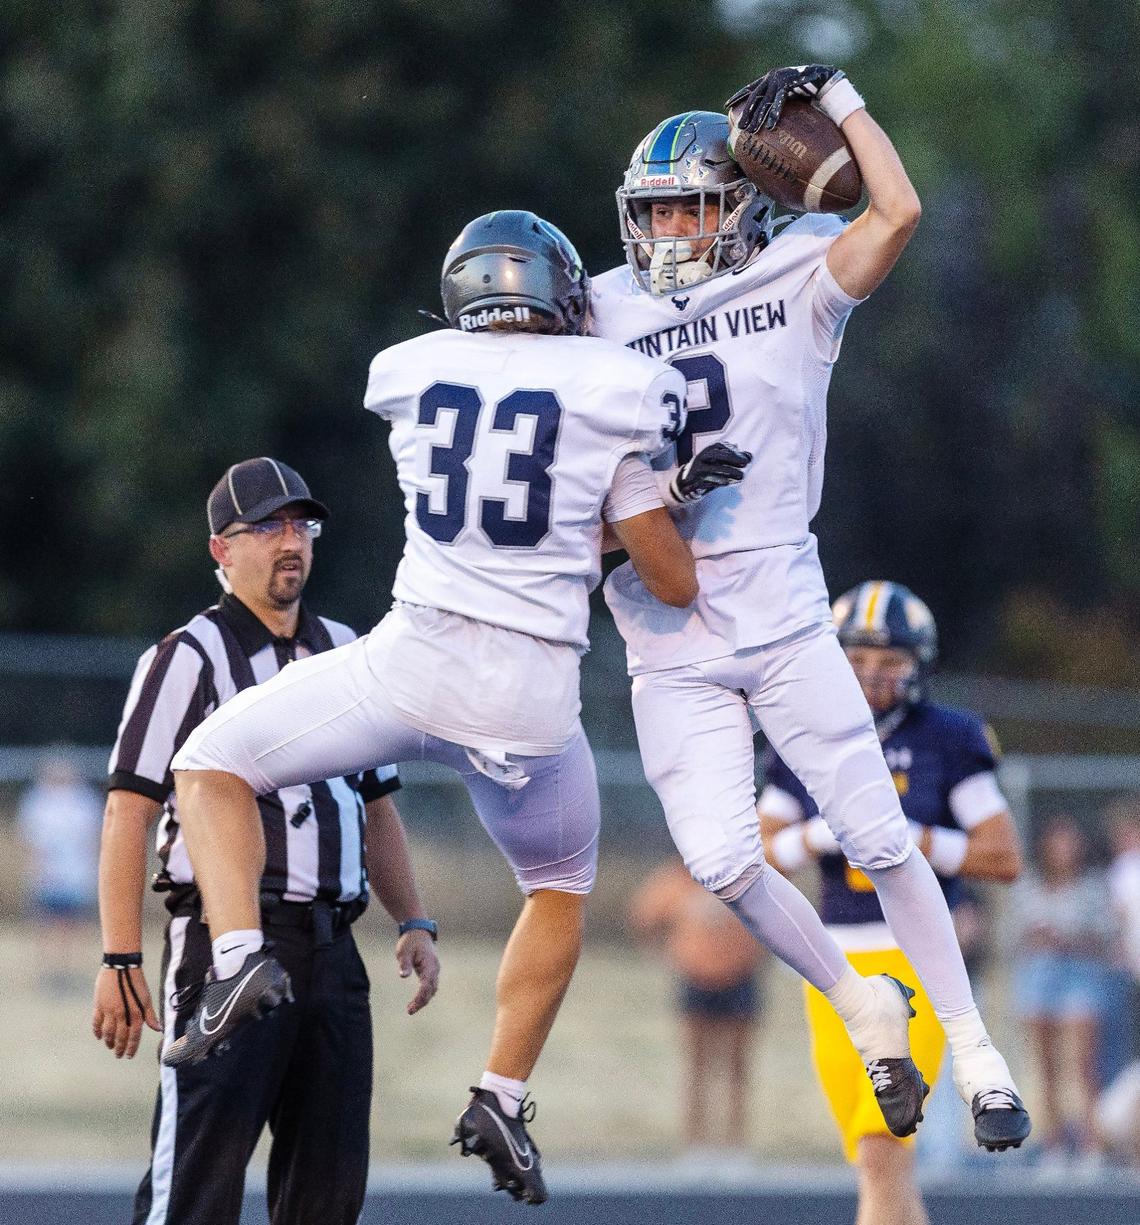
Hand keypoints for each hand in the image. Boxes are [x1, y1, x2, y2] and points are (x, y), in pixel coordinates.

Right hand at [92, 965, 160, 1057]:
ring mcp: (109, 1010)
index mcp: (136, 1012)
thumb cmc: (137, 981)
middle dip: (120, 1048)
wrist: (122, 965)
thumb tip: (158, 1029)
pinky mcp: (99, 1005)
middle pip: (120, 1036)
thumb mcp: (146, 998)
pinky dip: (97, 1031)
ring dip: (109, 1041)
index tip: (129, 1056)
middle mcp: (122, 1014)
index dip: (132, 1047)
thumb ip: (150, 1015)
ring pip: (107, 1032)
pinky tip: (99, 1037)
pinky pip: (96, 1022)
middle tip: (119, 1055)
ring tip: (110, 1046)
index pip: (134, 1036)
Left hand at [396, 929, 439, 1014]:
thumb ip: (404, 964)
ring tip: (411, 1008)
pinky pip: (431, 985)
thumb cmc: (410, 941)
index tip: (411, 1007)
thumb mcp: (404, 951)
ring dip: (424, 999)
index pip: (427, 984)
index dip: (420, 997)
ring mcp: (434, 969)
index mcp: (429, 963)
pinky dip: (425, 994)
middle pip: (431, 989)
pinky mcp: (431, 970)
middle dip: (422, 1001)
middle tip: (410, 1010)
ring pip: (432, 989)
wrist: (418, 930)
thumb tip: (403, 976)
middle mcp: (435, 968)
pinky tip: (416, 1000)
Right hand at [670, 441, 751, 502]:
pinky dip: (717, 481)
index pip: (721, 448)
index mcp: (709, 450)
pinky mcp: (694, 480)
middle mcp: (702, 457)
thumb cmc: (708, 469)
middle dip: (731, 458)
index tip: (747, 459)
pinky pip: (706, 480)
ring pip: (712, 468)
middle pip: (716, 455)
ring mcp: (697, 469)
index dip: (735, 452)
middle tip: (745, 463)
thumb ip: (734, 457)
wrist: (686, 481)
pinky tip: (727, 482)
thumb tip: (749, 456)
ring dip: (727, 471)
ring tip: (740, 475)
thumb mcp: (720, 461)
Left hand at [727, 65, 842, 132]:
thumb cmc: (806, 88)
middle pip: (755, 98)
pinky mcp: (789, 83)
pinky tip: (770, 126)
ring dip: (758, 118)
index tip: (727, 105)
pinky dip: (774, 114)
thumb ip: (776, 101)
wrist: (824, 77)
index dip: (739, 96)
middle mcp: (772, 76)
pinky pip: (779, 101)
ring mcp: (780, 79)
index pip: (750, 88)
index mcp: (770, 78)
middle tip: (739, 128)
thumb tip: (767, 118)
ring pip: (765, 101)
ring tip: (751, 131)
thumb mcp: (787, 94)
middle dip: (747, 113)